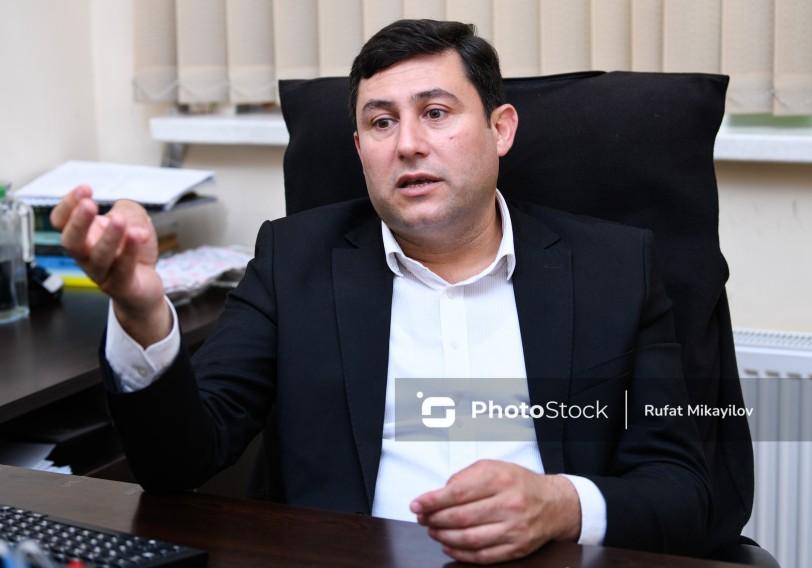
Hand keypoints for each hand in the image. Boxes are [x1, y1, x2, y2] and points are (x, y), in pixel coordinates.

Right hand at [50, 185, 169, 345]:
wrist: (145, 285)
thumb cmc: (131, 249)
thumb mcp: (131, 219)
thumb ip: (125, 209)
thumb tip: (120, 211)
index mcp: (82, 236)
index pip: (61, 221)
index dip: (68, 205)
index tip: (85, 189)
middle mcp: (86, 256)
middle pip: (71, 242)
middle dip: (78, 222)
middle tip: (90, 205)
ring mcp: (102, 273)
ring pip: (99, 257)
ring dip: (109, 237)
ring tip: (119, 220)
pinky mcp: (121, 285)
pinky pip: (123, 269)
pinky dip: (130, 251)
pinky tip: (138, 236)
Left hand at [410, 460, 580, 564]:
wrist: (554, 503)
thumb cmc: (518, 483)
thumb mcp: (493, 467)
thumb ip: (465, 477)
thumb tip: (438, 493)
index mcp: (500, 479)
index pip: (458, 492)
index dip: (432, 501)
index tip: (417, 504)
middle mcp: (509, 504)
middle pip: (461, 517)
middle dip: (434, 519)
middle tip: (422, 518)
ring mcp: (514, 528)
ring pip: (469, 539)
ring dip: (444, 537)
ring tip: (433, 531)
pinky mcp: (517, 548)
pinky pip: (482, 556)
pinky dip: (460, 553)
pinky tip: (448, 545)